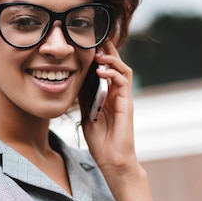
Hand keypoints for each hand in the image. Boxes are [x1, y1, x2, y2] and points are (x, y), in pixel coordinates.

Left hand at [81, 41, 137, 172]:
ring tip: (98, 54)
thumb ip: (85, 101)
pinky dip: (113, 74)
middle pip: (116, 66)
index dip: (98, 57)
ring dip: (111, 60)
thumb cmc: (101, 142)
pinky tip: (100, 72)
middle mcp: (118, 95)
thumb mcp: (87, 116)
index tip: (87, 45)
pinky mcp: (127, 105)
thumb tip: (74, 84)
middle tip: (96, 39)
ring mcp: (124, 99)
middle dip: (107, 51)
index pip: (105, 71)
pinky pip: (123, 83)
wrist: (112, 161)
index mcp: (108, 97)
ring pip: (123, 70)